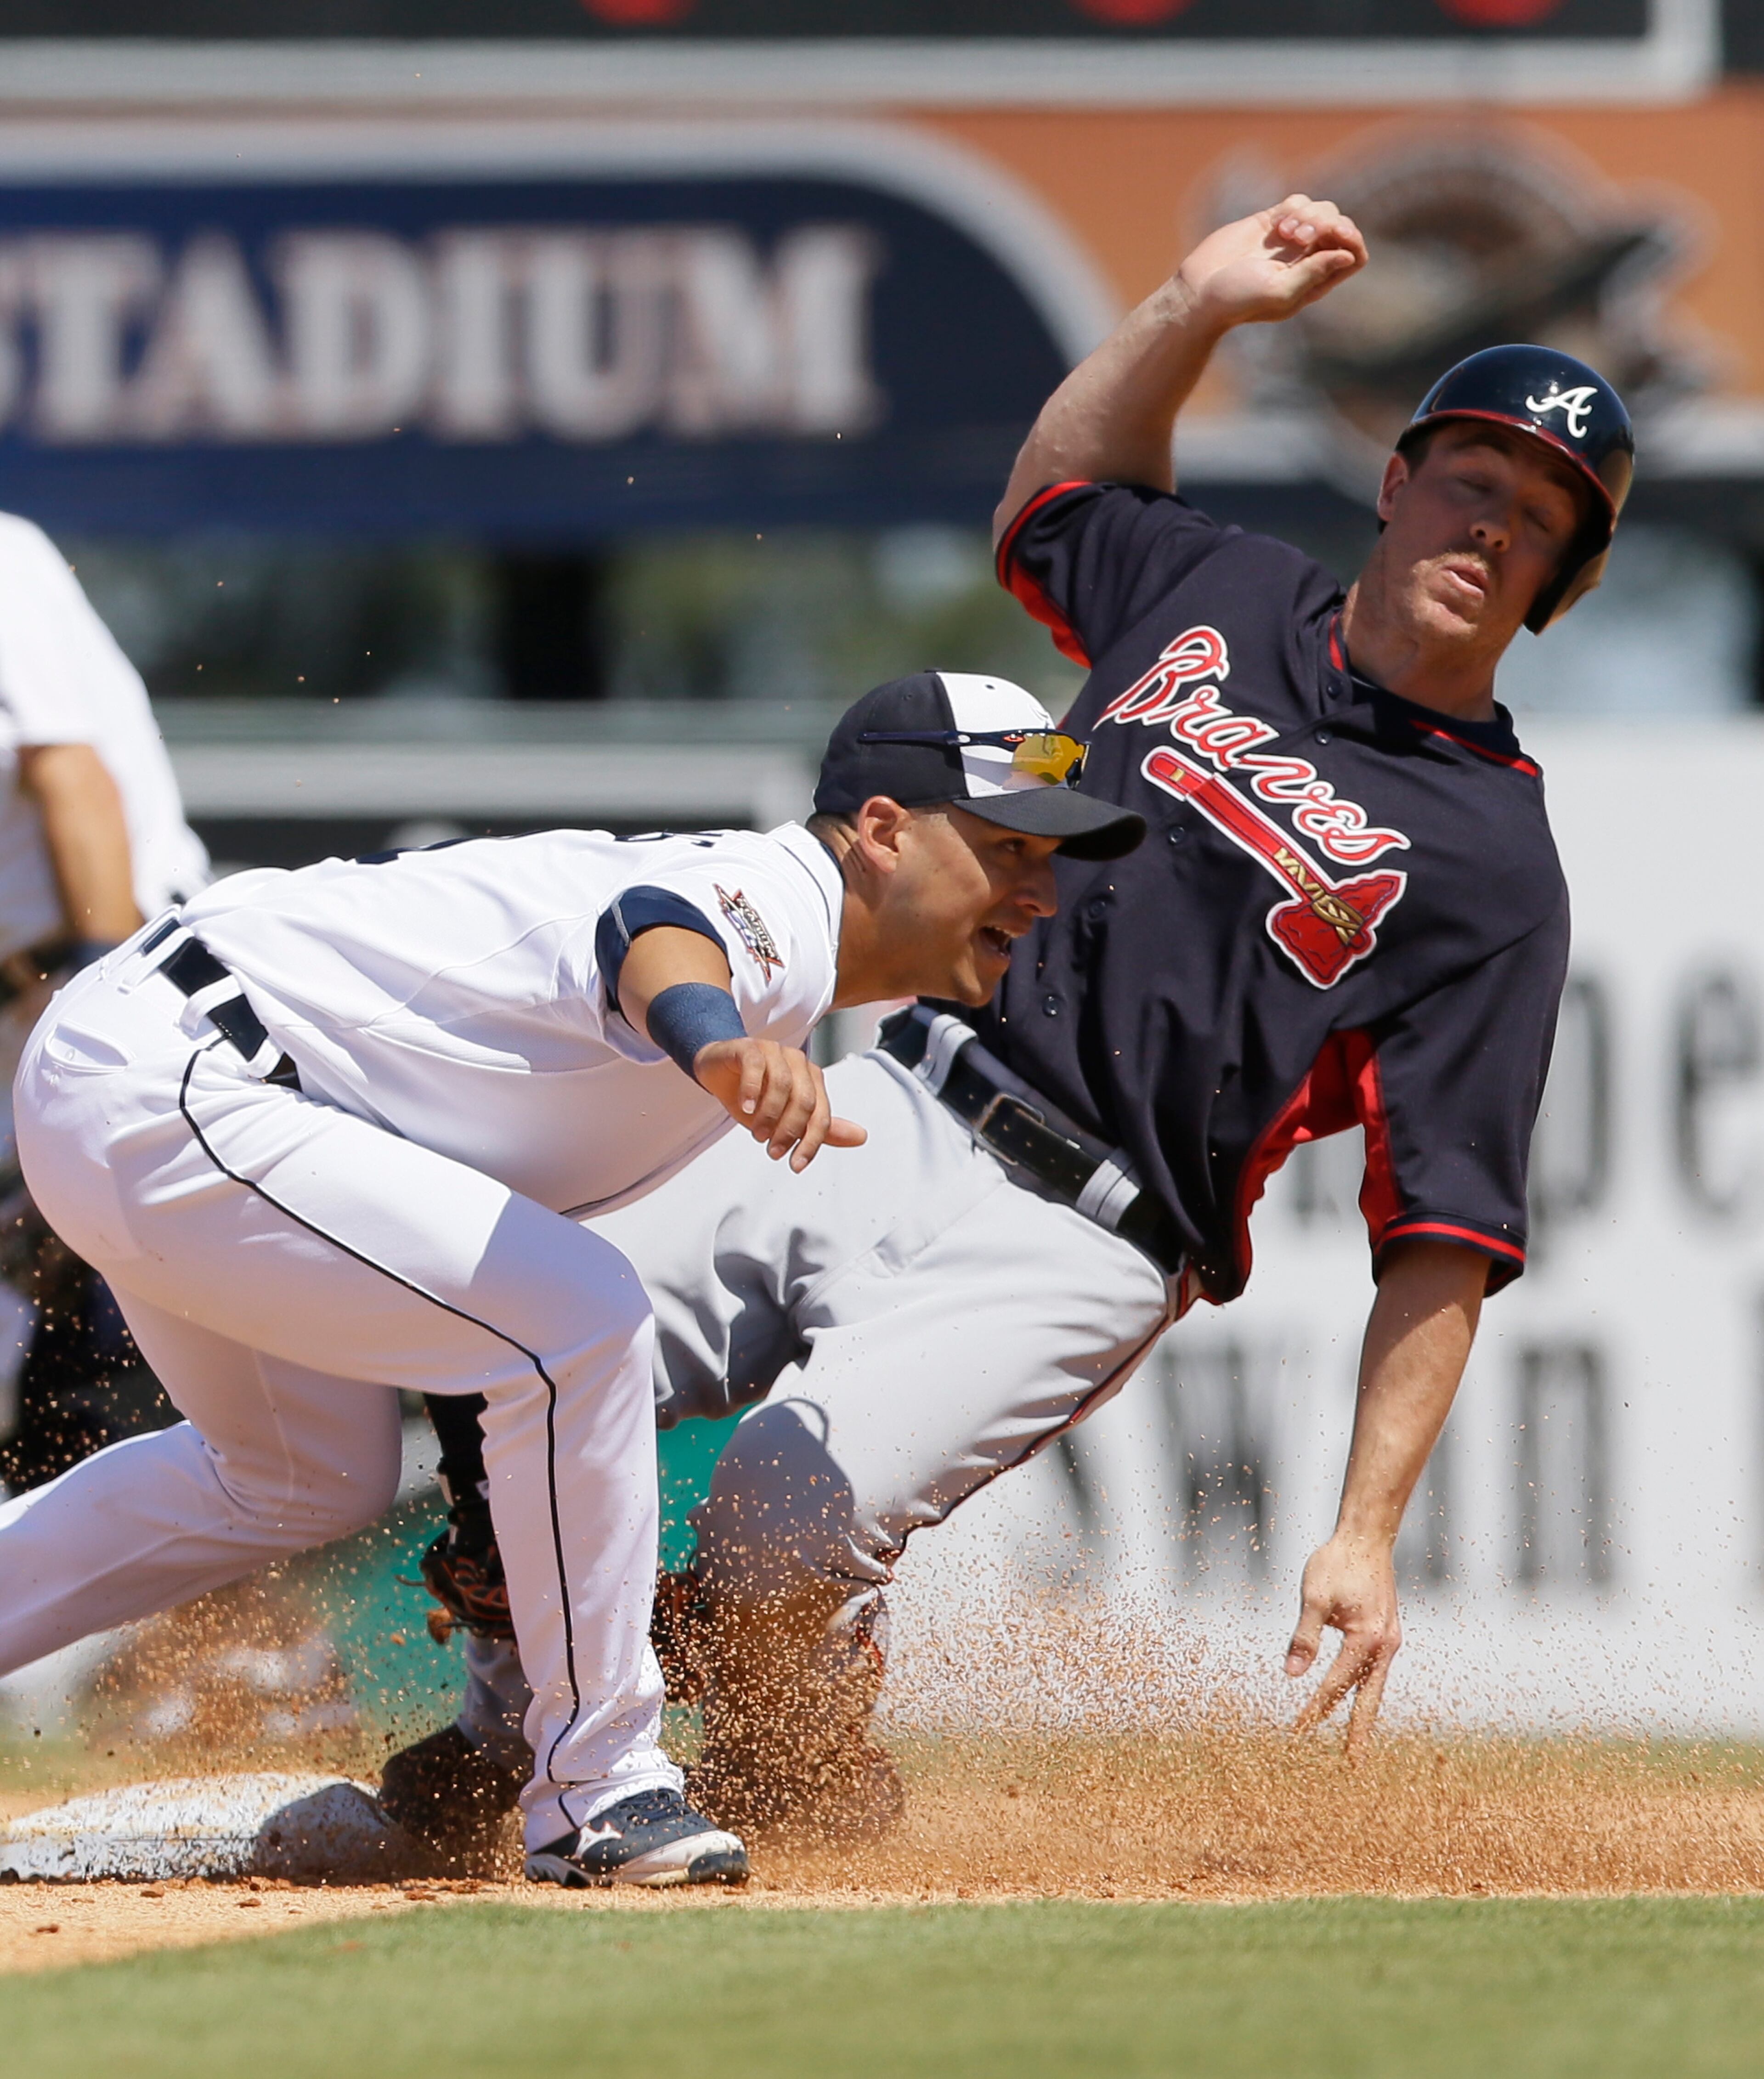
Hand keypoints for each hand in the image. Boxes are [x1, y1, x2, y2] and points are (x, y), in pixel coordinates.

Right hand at [693, 1038, 867, 1171]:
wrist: (719, 1069)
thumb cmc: (755, 1094)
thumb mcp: (786, 1117)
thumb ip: (820, 1128)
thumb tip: (861, 1137)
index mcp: (812, 1078)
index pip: (821, 1115)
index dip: (811, 1143)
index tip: (795, 1165)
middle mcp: (798, 1062)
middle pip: (804, 1100)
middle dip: (789, 1131)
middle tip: (773, 1150)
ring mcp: (774, 1051)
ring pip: (782, 1084)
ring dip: (769, 1114)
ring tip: (757, 1133)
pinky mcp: (749, 1047)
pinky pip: (756, 1066)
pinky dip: (752, 1089)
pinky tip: (746, 1107)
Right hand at [1175, 193, 1365, 333]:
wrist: (1199, 291)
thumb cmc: (1237, 300)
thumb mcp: (1279, 291)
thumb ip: (1315, 273)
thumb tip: (1349, 256)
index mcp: (1316, 282)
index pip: (1354, 255)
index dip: (1352, 240)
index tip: (1335, 235)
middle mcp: (1307, 260)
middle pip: (1342, 228)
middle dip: (1328, 224)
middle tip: (1301, 235)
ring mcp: (1290, 240)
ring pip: (1323, 210)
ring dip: (1309, 215)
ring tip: (1285, 232)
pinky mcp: (1271, 222)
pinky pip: (1299, 202)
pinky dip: (1294, 207)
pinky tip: (1277, 225)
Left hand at [1284, 1530, 1401, 1754]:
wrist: (1367, 1536)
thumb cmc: (1338, 1562)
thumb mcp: (1313, 1597)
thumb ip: (1304, 1636)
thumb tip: (1291, 1673)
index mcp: (1367, 1639)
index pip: (1335, 1685)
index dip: (1314, 1709)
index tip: (1297, 1732)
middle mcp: (1385, 1645)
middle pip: (1368, 1698)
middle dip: (1359, 1731)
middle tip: (1353, 1765)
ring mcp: (1389, 1639)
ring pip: (1373, 1684)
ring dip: (1362, 1711)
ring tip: (1355, 1741)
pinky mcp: (1387, 1632)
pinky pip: (1375, 1669)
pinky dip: (1364, 1687)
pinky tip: (1355, 1697)